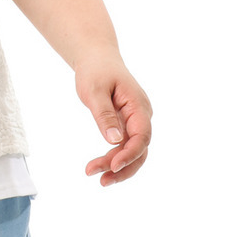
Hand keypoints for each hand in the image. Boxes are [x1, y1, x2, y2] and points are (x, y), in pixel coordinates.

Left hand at [74, 54, 151, 186]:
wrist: (96, 57)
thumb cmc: (95, 70)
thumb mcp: (94, 90)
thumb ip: (104, 115)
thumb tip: (114, 141)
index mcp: (138, 105)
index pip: (141, 136)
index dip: (129, 154)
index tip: (112, 166)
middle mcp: (141, 115)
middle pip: (140, 149)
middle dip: (122, 166)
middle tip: (100, 179)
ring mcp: (135, 120)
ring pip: (133, 150)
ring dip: (118, 166)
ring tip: (97, 177)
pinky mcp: (126, 124)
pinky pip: (124, 145)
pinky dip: (114, 157)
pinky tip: (101, 167)